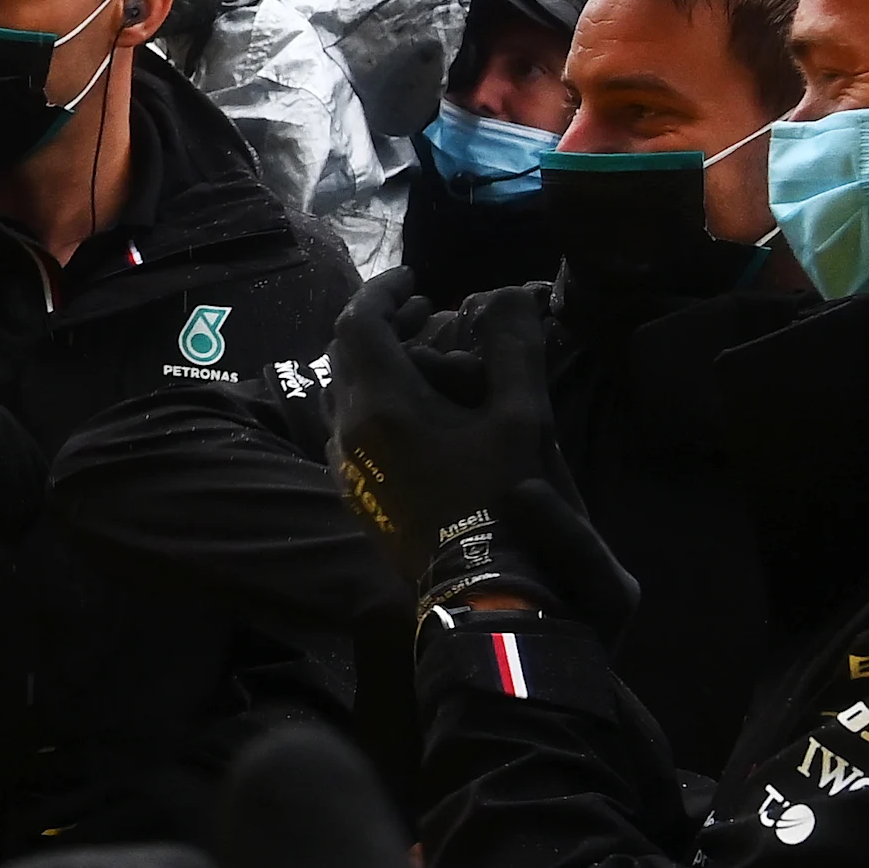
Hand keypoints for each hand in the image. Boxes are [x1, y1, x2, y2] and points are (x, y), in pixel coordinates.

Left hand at [327, 273, 564, 586]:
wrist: (484, 588)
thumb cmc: (506, 498)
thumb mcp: (522, 417)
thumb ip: (514, 347)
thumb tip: (505, 294)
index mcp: (380, 404)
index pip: (358, 323)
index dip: (384, 291)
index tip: (416, 279)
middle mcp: (348, 431)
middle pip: (346, 357)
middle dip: (385, 325)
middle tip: (426, 312)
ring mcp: (346, 468)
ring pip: (346, 395)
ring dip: (380, 366)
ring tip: (427, 358)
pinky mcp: (356, 495)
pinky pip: (351, 432)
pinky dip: (376, 404)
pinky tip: (417, 413)